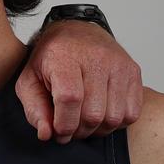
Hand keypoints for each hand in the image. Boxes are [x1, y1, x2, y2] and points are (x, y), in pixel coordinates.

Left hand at [17, 21, 142, 142]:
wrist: (77, 30)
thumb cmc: (52, 57)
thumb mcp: (29, 80)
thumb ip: (34, 109)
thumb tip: (46, 134)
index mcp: (65, 58)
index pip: (70, 99)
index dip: (64, 124)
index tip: (58, 131)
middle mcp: (96, 59)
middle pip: (93, 114)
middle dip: (79, 131)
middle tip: (70, 128)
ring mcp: (119, 65)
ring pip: (114, 118)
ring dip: (97, 129)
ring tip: (84, 121)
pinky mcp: (133, 72)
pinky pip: (132, 113)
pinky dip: (116, 122)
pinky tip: (102, 114)